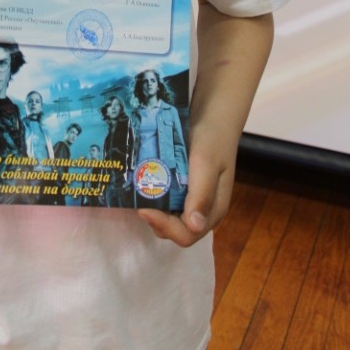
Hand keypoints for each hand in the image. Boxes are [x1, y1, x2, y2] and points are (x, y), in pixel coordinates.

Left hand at [136, 130, 236, 246]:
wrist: (213, 115)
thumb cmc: (213, 138)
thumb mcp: (207, 162)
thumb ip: (202, 193)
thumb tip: (194, 227)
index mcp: (213, 210)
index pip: (187, 234)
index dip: (164, 226)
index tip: (144, 208)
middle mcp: (201, 210)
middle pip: (174, 229)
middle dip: (155, 218)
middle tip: (137, 197)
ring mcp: (191, 199)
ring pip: (167, 215)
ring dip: (152, 207)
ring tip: (136, 190)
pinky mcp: (182, 187)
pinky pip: (165, 200)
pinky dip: (153, 195)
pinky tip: (142, 182)